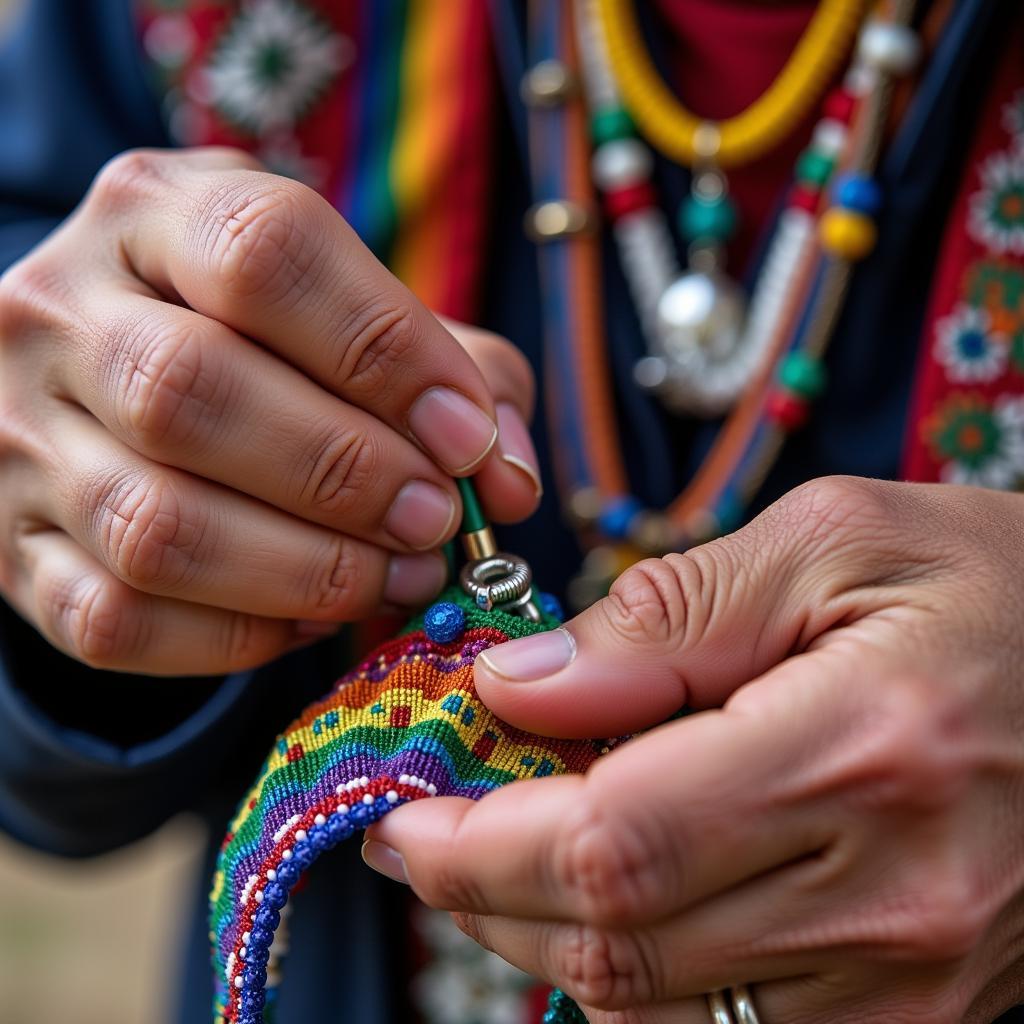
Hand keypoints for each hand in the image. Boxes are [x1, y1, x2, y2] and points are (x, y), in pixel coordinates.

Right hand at [0, 148, 539, 674]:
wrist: (105, 386)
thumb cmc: (263, 339)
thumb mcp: (349, 306)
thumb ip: (451, 369)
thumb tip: (509, 478)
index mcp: (153, 214)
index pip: (266, 253)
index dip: (385, 352)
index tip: (468, 437)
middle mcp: (61, 311)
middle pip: (193, 391)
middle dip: (345, 474)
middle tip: (435, 522)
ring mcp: (19, 436)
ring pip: (155, 523)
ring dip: (306, 570)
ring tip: (396, 576)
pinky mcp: (14, 550)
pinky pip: (119, 618)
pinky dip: (240, 635)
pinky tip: (311, 615)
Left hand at [369, 477, 1023, 1022]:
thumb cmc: (994, 586)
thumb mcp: (833, 542)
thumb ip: (665, 617)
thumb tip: (518, 682)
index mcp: (863, 750)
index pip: (611, 841)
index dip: (480, 843)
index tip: (405, 813)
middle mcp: (892, 898)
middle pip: (616, 939)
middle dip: (486, 892)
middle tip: (425, 830)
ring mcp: (913, 980)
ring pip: (658, 1006)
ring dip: (547, 933)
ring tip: (502, 852)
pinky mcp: (921, 1012)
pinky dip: (638, 967)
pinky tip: (612, 895)